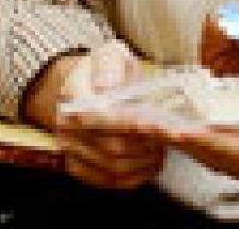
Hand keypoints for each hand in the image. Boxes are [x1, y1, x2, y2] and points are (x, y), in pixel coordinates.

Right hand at [32, 41, 163, 188]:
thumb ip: (110, 67)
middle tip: (172, 137)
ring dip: (145, 161)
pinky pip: (112, 182)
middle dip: (147, 145)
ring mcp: (71, 151)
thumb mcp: (110, 56)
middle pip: (112, 148)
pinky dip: (137, 175)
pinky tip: (150, 161)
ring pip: (115, 169)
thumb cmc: (105, 72)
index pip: (102, 117)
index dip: (133, 125)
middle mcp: (66, 128)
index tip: (164, 129)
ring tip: (161, 146)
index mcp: (71, 96)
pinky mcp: (79, 169)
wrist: (84, 88)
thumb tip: (106, 88)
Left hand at [144, 77, 238, 189]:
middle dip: (182, 142)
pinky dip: (197, 147)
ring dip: (183, 146)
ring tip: (154, 129)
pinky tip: (179, 134)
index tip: (178, 130)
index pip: (234, 148)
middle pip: (216, 156)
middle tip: (149, 126)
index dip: (204, 139)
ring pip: (214, 159)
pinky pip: (221, 157)